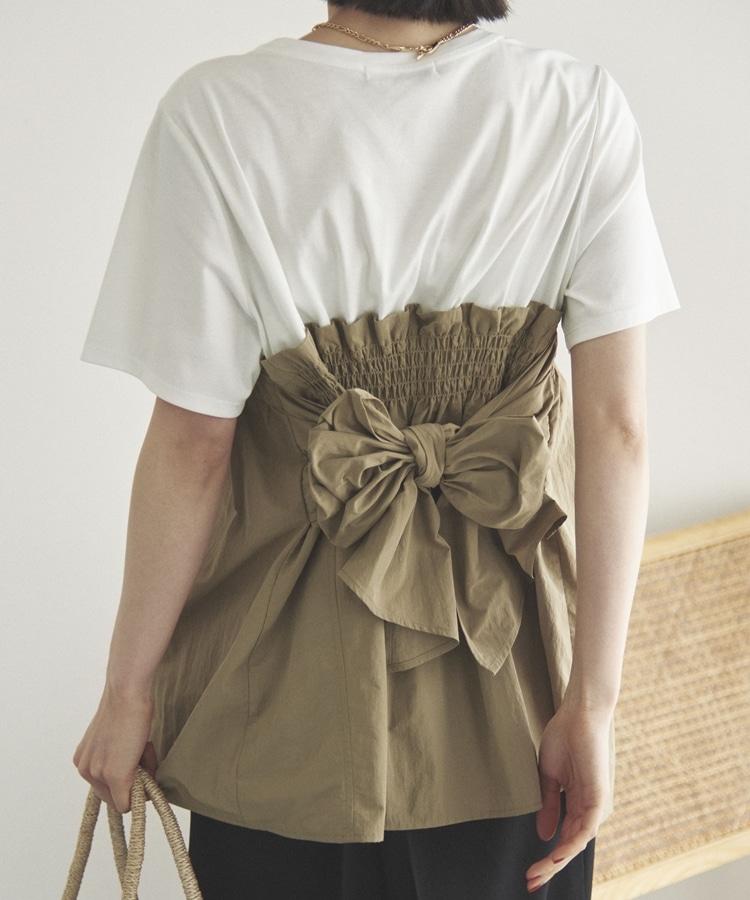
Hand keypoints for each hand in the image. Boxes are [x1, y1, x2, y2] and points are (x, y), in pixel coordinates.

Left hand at [73, 684, 155, 812]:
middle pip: (113, 796)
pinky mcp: (115, 776)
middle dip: (133, 780)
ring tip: (145, 748)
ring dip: (141, 778)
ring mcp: (98, 773)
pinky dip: (143, 791)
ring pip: (123, 797)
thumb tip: (133, 774)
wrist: (126, 693)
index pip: (105, 786)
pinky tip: (147, 755)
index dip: (127, 775)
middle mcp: (85, 769)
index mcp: (83, 760)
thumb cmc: (126, 707)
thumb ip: (115, 756)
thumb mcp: (113, 737)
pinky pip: (127, 803)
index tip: (138, 756)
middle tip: (144, 751)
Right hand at [525, 703, 610, 892]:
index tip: (529, 873)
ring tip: (538, 873)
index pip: (563, 837)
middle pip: (569, 845)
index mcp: (577, 802)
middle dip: (550, 866)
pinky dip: (570, 842)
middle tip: (530, 882)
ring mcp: (595, 803)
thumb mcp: (549, 776)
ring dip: (558, 860)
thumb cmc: (564, 738)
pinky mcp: (598, 796)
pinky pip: (585, 827)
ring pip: (577, 841)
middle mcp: (589, 808)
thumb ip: (549, 805)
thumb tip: (544, 834)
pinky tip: (556, 854)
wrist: (577, 714)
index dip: (547, 857)